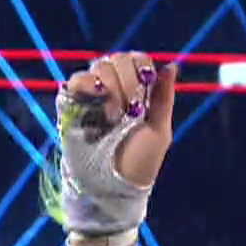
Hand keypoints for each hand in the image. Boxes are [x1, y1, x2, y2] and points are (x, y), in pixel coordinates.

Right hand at [54, 52, 177, 234]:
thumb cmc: (139, 163)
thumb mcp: (159, 131)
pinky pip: (77, 79)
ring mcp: (93, 96)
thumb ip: (164, 98)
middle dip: (129, 80)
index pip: (138, 60)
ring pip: (100, 66)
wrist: (112, 187)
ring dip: (112, 86)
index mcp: (138, 92)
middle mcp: (114, 89)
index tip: (145, 89)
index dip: (142, 68)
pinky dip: (89, 84)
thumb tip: (172, 66)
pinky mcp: (73, 104)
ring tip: (114, 116)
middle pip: (119, 59)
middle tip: (131, 108)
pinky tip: (100, 105)